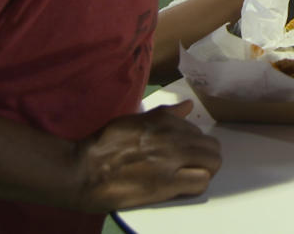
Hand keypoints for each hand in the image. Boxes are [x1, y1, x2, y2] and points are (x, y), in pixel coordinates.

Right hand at [73, 101, 220, 212]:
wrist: (82, 170)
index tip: (185, 152)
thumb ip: (164, 114)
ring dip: (204, 171)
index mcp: (164, 121)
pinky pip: (199, 183)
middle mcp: (172, 137)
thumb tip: (187, 105)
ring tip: (188, 177)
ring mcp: (171, 161)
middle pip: (212, 148)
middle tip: (191, 167)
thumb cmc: (103, 145)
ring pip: (212, 164)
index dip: (193, 144)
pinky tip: (182, 187)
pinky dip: (196, 185)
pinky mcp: (166, 184)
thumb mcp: (134, 120)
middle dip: (206, 158)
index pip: (198, 131)